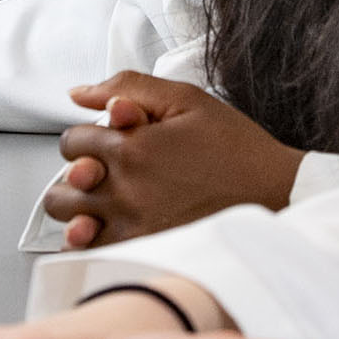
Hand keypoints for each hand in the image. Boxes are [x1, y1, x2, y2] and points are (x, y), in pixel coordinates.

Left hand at [43, 74, 305, 246]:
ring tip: (105, 199)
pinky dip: (93, 238)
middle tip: (103, 171)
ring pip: (70, 222)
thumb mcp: (186, 100)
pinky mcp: (145, 252)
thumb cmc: (234, 147)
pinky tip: (111, 226)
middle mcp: (125, 190)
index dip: (88, 136)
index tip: (112, 140)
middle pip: (62, 185)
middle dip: (77, 174)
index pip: (72, 141)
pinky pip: (93, 251)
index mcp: (132, 148)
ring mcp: (133, 226)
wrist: (275, 193)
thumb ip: (128, 86)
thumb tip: (78, 93)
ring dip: (79, 208)